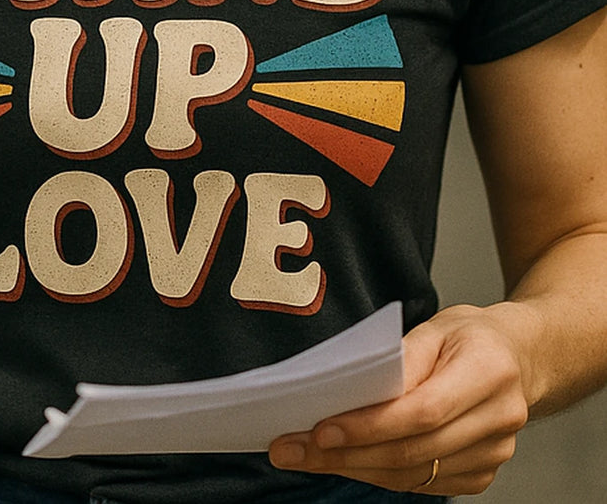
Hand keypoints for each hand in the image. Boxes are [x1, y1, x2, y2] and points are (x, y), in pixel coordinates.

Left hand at [269, 304, 535, 494]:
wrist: (519, 359)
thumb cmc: (472, 337)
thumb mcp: (437, 326)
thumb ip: (401, 357)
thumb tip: (356, 390)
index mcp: (489, 371)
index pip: (422, 411)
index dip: (370, 426)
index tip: (320, 430)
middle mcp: (499, 419)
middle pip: (413, 450)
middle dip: (346, 454)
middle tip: (290, 448)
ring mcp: (495, 454)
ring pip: (413, 474)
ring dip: (353, 468)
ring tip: (304, 456)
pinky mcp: (483, 475)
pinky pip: (422, 483)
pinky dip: (378, 474)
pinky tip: (345, 461)